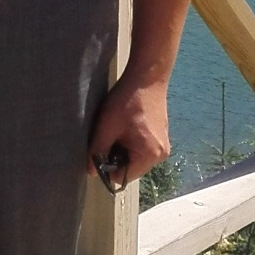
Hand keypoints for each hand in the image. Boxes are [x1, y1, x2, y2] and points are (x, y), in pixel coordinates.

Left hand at [88, 67, 170, 186]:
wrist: (147, 77)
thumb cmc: (128, 100)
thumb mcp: (107, 125)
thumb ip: (98, 150)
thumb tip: (91, 172)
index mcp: (150, 156)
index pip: (123, 177)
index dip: (107, 168)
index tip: (99, 151)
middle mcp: (160, 155)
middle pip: (131, 168)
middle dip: (116, 157)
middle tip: (108, 136)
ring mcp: (163, 146)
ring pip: (136, 158)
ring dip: (123, 148)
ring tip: (118, 129)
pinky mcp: (162, 136)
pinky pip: (143, 148)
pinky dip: (131, 142)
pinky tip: (126, 125)